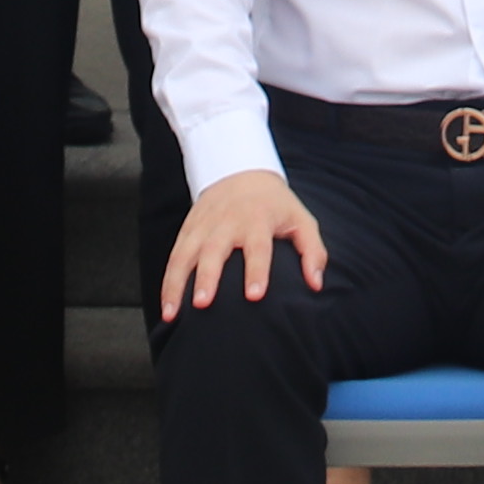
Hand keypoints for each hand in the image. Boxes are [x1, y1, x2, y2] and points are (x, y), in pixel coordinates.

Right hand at [158, 170, 331, 320]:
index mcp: (258, 219)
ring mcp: (203, 226)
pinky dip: (167, 282)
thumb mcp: (301, 219)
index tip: (255, 295)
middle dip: (207, 277)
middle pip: (214, 250)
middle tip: (203, 304)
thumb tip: (316, 285)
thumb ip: (312, 251)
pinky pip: (174, 257)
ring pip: (185, 255)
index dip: (257, 270)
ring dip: (177, 284)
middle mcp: (227, 222)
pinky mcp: (187, 230)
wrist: (241, 170)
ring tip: (172, 313)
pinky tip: (167, 307)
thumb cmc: (276, 205)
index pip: (258, 247)